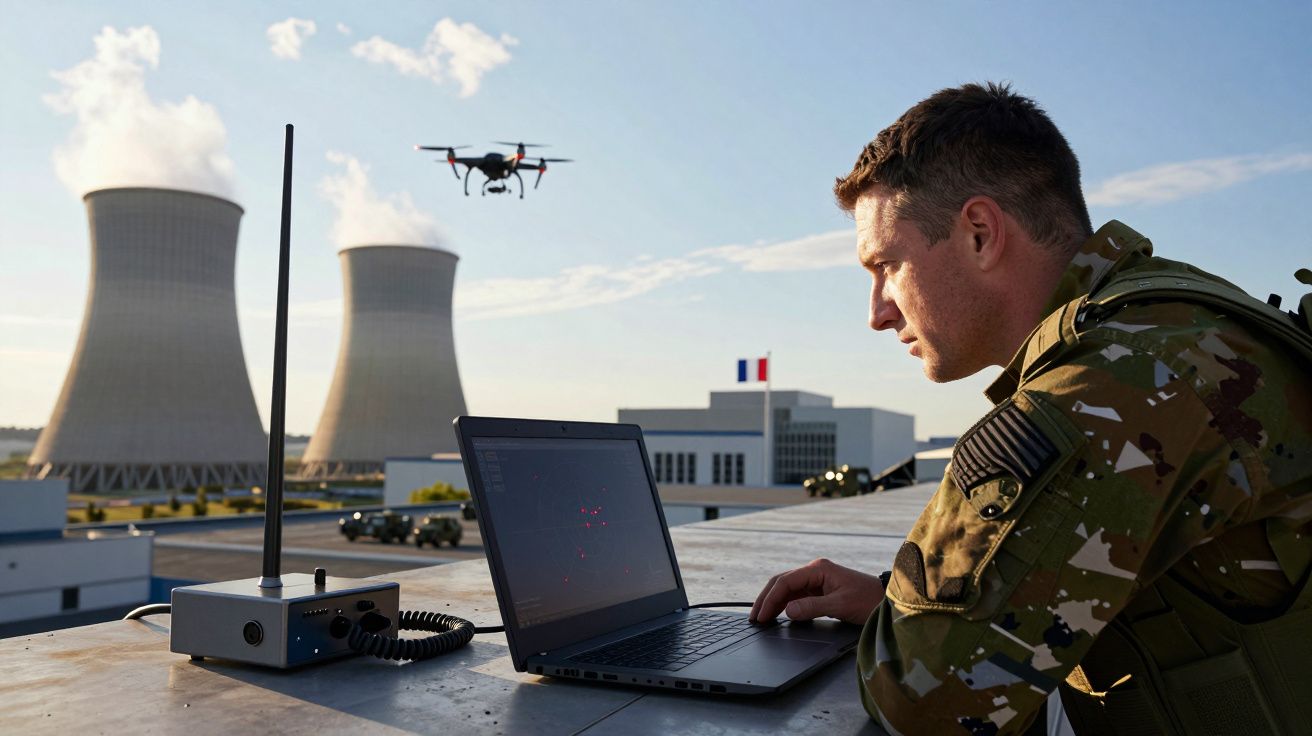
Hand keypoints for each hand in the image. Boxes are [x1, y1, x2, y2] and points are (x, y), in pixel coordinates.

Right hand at [749, 558, 884, 624]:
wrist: (887, 600)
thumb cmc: (868, 599)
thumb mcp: (840, 605)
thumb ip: (812, 607)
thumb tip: (787, 611)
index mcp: (818, 569)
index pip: (785, 582)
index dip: (771, 599)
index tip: (762, 616)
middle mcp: (815, 571)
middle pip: (782, 582)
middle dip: (766, 599)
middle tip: (755, 618)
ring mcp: (817, 580)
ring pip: (787, 589)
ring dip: (774, 602)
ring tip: (762, 618)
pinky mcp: (820, 590)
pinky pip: (797, 596)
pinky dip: (785, 605)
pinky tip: (778, 615)